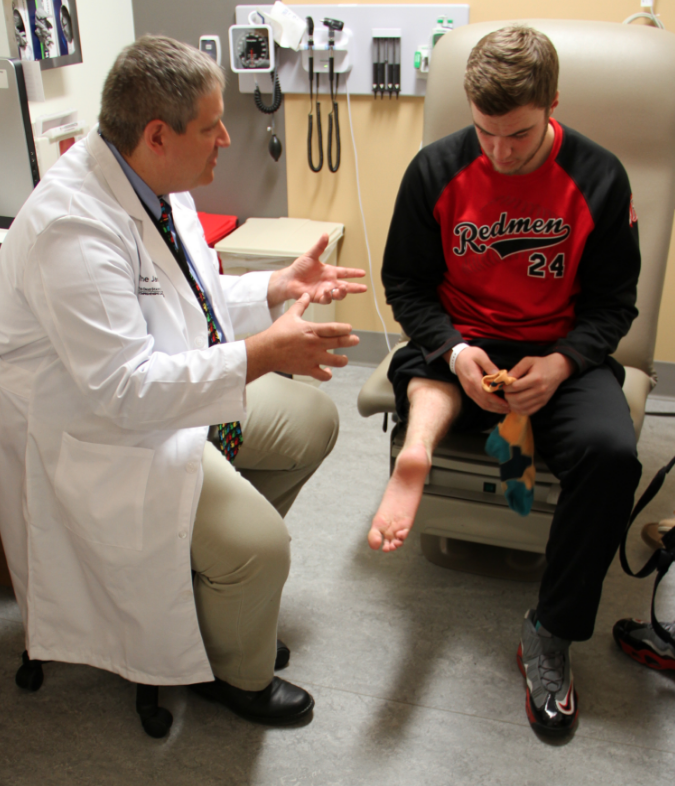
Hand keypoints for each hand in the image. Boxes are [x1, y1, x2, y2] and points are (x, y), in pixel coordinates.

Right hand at [245, 293, 359, 382]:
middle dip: (350, 341)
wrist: (267, 351)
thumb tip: (306, 295)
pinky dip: (328, 374)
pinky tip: (328, 371)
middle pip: (339, 342)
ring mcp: (312, 358)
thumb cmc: (277, 334)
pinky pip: (323, 375)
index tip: (349, 328)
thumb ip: (301, 305)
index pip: (334, 328)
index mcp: (312, 330)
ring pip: (336, 361)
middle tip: (355, 340)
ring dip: (343, 360)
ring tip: (344, 358)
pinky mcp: (308, 369)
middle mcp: (315, 344)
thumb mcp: (290, 316)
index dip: (345, 329)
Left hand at [267, 234, 366, 307]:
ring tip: (343, 288)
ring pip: (338, 294)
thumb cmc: (299, 268)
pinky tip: (327, 291)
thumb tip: (325, 235)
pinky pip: (326, 299)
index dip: (354, 273)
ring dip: (342, 293)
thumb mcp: (311, 255)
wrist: (289, 279)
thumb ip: (320, 247)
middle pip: (346, 286)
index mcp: (329, 272)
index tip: (363, 273)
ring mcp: (324, 291)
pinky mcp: (318, 298)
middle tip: (363, 288)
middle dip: (355, 288)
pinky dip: (328, 296)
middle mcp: (329, 282)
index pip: (345, 272)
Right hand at [452, 346, 510, 413]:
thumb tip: (499, 374)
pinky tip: (496, 406)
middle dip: (498, 408)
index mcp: (473, 380)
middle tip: (510, 409)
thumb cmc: (470, 355)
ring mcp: (469, 392)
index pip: (486, 395)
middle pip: (485, 403)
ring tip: (505, 410)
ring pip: (482, 405)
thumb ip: (489, 365)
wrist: (457, 358)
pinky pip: (480, 402)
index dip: (497, 401)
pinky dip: (489, 406)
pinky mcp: (470, 392)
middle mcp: (470, 389)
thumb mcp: (480, 355)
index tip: (507, 403)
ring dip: (494, 409)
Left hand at [503, 353, 574, 415]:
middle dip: (507, 396)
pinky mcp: (543, 404)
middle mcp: (540, 390)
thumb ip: (516, 369)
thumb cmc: (541, 364)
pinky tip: (515, 404)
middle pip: (517, 399)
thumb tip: (505, 378)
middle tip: (506, 392)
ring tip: (509, 397)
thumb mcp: (528, 361)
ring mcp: (542, 398)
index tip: (504, 385)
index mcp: (535, 378)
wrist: (557, 369)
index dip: (506, 387)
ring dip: (511, 404)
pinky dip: (519, 410)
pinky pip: (528, 411)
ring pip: (521, 407)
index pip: (516, 387)